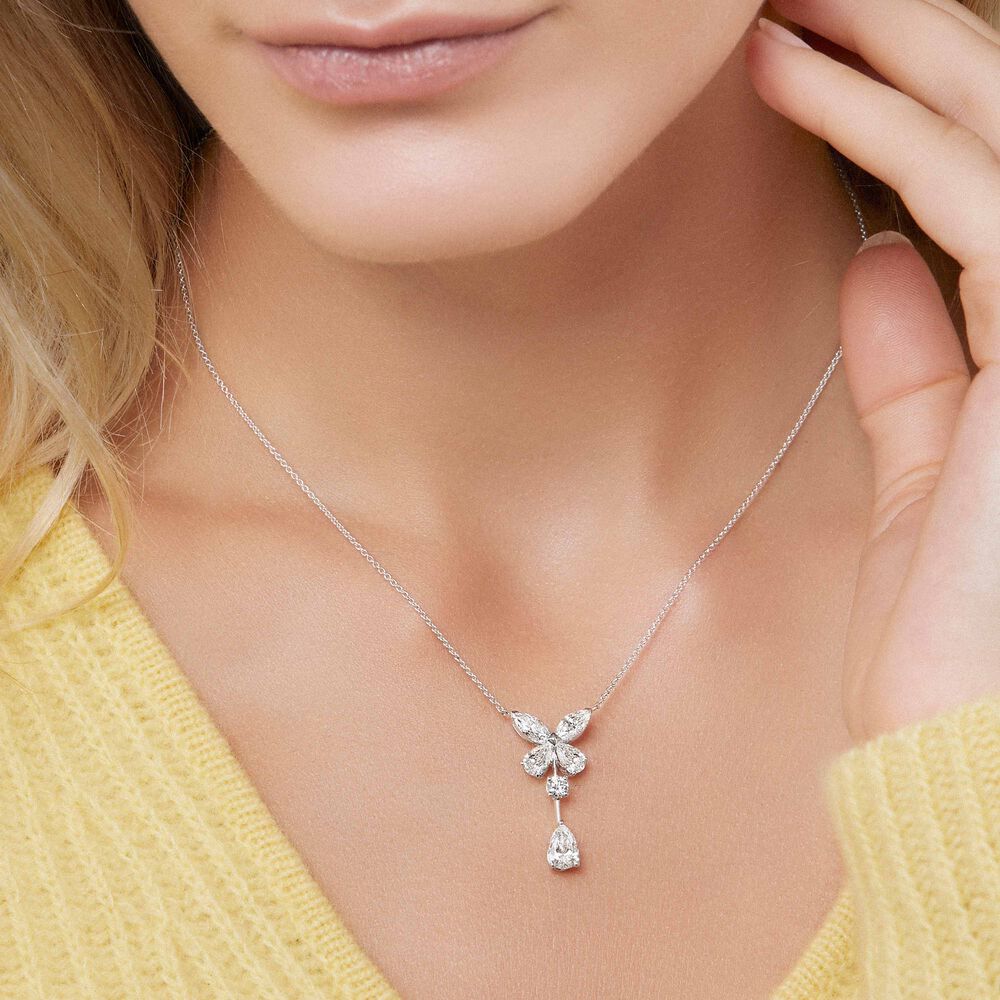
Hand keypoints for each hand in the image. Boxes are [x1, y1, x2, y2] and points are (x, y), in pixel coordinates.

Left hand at [745, 0, 999, 741]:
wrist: (966, 758)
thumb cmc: (951, 642)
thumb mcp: (928, 476)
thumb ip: (920, 363)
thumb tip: (880, 252)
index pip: (990, 181)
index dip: (903, 100)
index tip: (804, 53)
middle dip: (902, 39)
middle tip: (788, 0)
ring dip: (886, 50)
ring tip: (774, 11)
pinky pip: (977, 199)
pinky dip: (880, 127)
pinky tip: (795, 79)